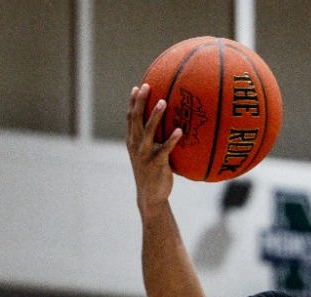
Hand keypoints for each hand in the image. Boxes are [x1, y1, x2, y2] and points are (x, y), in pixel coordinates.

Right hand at [126, 84, 182, 215]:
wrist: (150, 196)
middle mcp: (136, 145)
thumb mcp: (148, 154)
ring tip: (164, 102)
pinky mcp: (156, 164)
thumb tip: (168, 124)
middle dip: (140, 102)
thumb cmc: (153, 173)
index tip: (138, 87)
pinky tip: (180, 131)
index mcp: (132, 141)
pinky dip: (171, 140)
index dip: (133, 102)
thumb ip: (153, 140)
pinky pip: (165, 149)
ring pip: (148, 131)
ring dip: (155, 115)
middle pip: (135, 119)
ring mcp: (145, 154)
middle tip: (147, 86)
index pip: (130, 118)